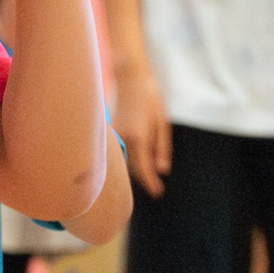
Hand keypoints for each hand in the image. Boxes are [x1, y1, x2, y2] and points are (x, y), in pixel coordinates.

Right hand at [113, 60, 170, 196]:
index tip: (158, 194)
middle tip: (156, 189)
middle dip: (143, 179)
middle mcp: (124, 140)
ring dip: (135, 169)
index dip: (151, 183)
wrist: (130, 78)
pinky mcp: (111, 131)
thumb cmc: (150, 98)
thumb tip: (162, 170)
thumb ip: (161, 148)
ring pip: (124, 160)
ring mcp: (115, 135)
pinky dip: (127, 158)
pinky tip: (136, 160)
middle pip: (132, 168)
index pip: (143, 169)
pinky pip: (119, 151)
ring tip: (148, 178)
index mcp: (138, 139)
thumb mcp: (162, 123)